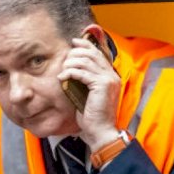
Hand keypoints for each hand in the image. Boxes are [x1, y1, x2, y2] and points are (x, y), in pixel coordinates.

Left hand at [57, 28, 120, 150]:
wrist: (100, 131)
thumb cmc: (92, 116)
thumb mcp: (87, 94)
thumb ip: (84, 79)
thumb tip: (71, 67)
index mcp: (110, 76)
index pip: (98, 53)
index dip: (85, 45)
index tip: (73, 42)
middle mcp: (112, 75)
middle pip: (91, 54)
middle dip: (75, 53)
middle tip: (64, 61)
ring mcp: (108, 79)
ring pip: (85, 61)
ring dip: (70, 64)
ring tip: (62, 71)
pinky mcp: (101, 85)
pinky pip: (82, 73)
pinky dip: (70, 73)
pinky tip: (62, 78)